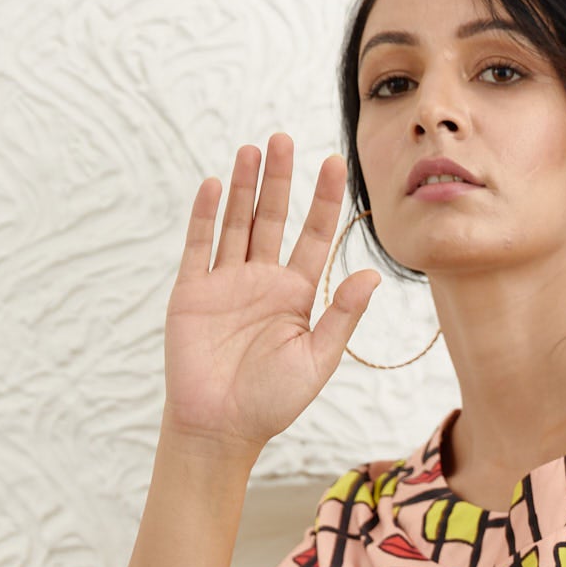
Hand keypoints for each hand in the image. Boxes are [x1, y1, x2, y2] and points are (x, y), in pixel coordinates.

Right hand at [163, 132, 381, 453]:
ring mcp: (226, 284)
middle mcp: (262, 281)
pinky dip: (207, 216)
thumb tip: (372, 274)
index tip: (336, 163)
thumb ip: (342, 315)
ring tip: (253, 149)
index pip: (315, 236)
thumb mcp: (317, 359)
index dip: (324, 200)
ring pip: (237, 223)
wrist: (220, 428)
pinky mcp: (193, 293)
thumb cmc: (272, 402)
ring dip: (244, 187)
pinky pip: (200, 246)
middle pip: (273, 218)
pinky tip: (216, 185)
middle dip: (280, 180)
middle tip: (286, 138)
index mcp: (296, 295)